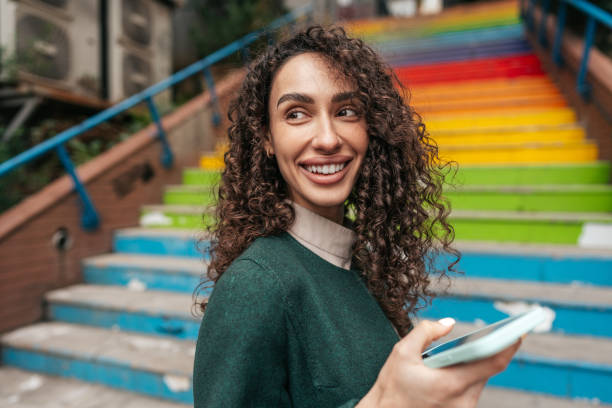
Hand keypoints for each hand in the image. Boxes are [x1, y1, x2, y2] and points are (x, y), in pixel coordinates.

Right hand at [357, 318, 520, 407]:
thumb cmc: (391, 389)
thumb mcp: (402, 352)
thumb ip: (426, 331)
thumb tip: (448, 322)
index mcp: (451, 383)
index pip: (492, 362)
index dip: (508, 345)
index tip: (518, 331)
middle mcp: (463, 400)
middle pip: (486, 370)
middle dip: (486, 351)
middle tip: (492, 332)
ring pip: (478, 380)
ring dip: (474, 364)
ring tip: (472, 348)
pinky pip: (470, 390)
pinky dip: (466, 376)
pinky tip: (458, 366)